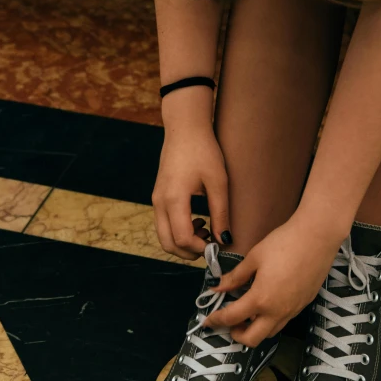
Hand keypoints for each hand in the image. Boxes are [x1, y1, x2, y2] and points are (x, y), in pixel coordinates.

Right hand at [152, 122, 230, 259]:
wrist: (185, 128)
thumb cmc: (204, 151)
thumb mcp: (218, 182)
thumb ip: (220, 213)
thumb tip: (224, 240)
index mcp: (174, 199)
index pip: (183, 238)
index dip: (201, 248)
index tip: (218, 246)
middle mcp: (160, 202)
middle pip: (168, 243)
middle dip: (189, 252)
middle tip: (211, 246)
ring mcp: (156, 200)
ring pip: (164, 236)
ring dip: (183, 242)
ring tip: (207, 230)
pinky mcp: (157, 197)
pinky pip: (164, 225)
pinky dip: (178, 231)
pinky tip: (198, 221)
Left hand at [205, 211, 345, 346]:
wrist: (317, 237)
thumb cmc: (283, 243)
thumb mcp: (253, 258)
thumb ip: (235, 277)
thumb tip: (218, 287)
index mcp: (260, 299)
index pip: (232, 318)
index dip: (216, 320)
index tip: (208, 320)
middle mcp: (277, 311)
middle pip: (252, 339)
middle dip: (237, 335)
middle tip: (229, 321)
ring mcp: (292, 310)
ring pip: (270, 332)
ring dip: (254, 329)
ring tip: (247, 313)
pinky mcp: (304, 304)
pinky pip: (283, 321)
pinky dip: (270, 320)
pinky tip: (267, 303)